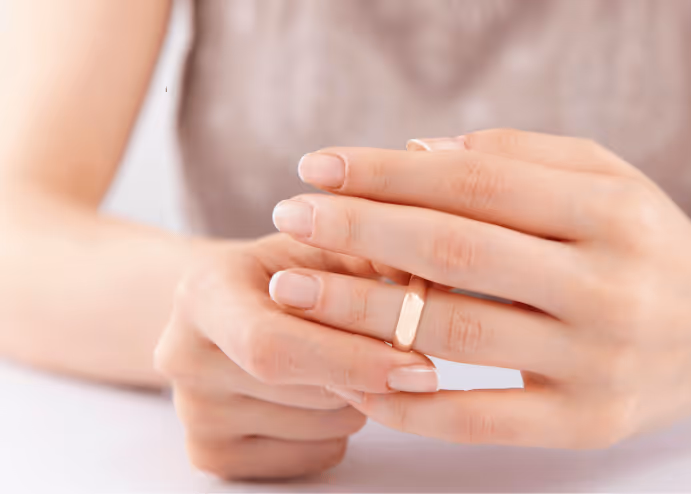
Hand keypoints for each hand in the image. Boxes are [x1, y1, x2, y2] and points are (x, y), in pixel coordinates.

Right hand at [153, 234, 436, 479]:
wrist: (219, 309)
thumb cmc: (282, 272)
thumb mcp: (320, 244)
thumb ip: (372, 255)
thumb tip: (435, 283)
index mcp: (204, 292)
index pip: (274, 347)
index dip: (352, 360)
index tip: (420, 368)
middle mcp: (183, 357)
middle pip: (310, 392)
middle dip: (371, 373)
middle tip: (397, 349)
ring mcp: (194, 413)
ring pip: (323, 427)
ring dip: (360, 399)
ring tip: (341, 357)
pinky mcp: (212, 454)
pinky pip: (315, 455)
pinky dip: (339, 429)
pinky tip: (320, 389)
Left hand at [270, 129, 690, 447]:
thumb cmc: (649, 242)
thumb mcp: (606, 177)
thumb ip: (519, 157)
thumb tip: (415, 153)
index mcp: (612, 215)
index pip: (477, 183)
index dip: (387, 172)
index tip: (318, 166)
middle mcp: (610, 288)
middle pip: (457, 252)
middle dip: (359, 231)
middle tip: (289, 217)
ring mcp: (599, 363)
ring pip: (456, 334)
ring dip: (360, 310)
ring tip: (294, 287)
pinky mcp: (586, 426)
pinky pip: (476, 419)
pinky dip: (406, 399)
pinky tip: (349, 372)